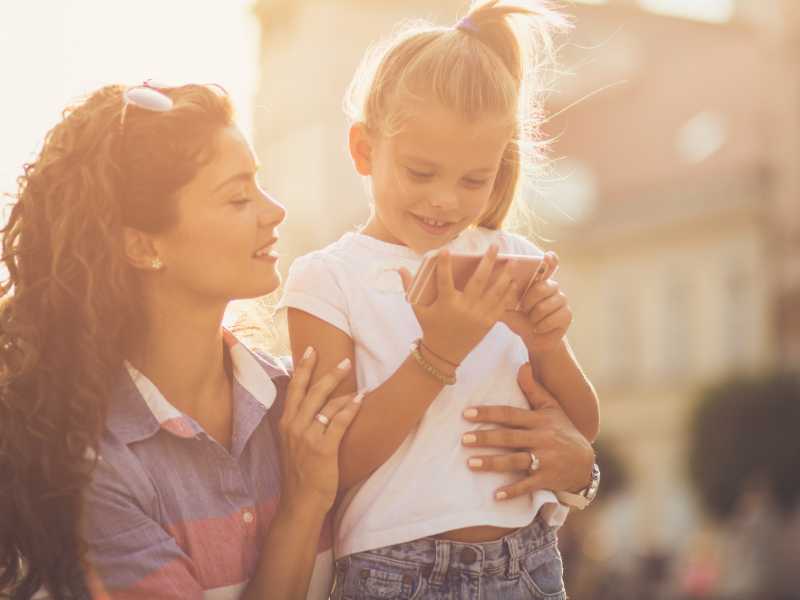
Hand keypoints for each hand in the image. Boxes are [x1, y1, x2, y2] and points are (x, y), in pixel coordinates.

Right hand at [277, 348, 362, 514]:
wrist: (299, 502)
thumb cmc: (299, 475)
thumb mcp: (292, 445)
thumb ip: (299, 425)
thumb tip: (314, 406)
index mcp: (285, 423)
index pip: (294, 389)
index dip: (303, 368)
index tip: (310, 350)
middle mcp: (294, 427)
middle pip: (312, 391)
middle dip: (328, 373)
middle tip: (344, 361)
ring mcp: (307, 437)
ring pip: (327, 404)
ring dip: (345, 391)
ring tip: (359, 383)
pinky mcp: (323, 449)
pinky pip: (339, 422)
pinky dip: (351, 408)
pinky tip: (361, 399)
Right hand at [398, 245, 516, 365]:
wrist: (444, 354)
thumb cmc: (430, 327)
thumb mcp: (418, 309)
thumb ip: (410, 287)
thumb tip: (400, 268)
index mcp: (446, 303)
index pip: (444, 279)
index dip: (444, 264)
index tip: (446, 249)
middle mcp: (464, 308)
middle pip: (479, 280)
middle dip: (488, 261)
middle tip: (495, 247)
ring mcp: (478, 315)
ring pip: (495, 291)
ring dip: (505, 275)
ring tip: (513, 261)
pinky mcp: (488, 323)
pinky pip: (501, 305)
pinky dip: (508, 292)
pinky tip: (513, 281)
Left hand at [461, 363, 593, 500]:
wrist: (585, 463)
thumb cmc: (563, 431)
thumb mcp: (552, 408)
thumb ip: (534, 389)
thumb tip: (522, 365)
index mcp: (539, 420)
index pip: (510, 414)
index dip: (488, 413)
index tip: (466, 413)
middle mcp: (542, 438)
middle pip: (509, 437)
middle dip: (485, 438)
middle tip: (463, 439)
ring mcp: (545, 459)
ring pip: (515, 461)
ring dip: (492, 463)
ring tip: (470, 463)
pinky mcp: (547, 479)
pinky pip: (528, 485)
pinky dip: (513, 491)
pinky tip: (495, 495)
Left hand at [501, 252, 571, 353]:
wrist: (534, 339)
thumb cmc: (520, 320)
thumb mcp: (507, 309)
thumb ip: (500, 297)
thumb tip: (486, 287)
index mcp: (538, 281)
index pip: (549, 265)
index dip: (550, 260)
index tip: (547, 256)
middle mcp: (552, 287)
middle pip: (541, 288)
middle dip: (528, 303)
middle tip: (524, 310)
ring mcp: (562, 300)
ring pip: (545, 306)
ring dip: (534, 317)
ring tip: (532, 321)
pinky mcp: (567, 314)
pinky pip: (553, 318)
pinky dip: (542, 326)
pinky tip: (539, 328)